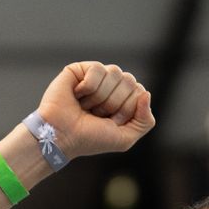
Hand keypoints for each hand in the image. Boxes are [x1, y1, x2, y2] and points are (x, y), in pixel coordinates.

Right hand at [37, 61, 154, 160]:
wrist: (62, 137)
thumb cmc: (90, 139)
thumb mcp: (125, 138)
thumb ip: (145, 121)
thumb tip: (146, 93)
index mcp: (124, 99)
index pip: (139, 93)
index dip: (126, 110)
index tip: (110, 122)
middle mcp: (112, 85)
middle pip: (129, 81)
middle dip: (113, 103)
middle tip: (96, 115)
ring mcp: (97, 76)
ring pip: (115, 73)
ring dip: (100, 97)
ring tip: (86, 106)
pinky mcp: (80, 69)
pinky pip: (97, 69)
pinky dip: (88, 87)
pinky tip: (77, 95)